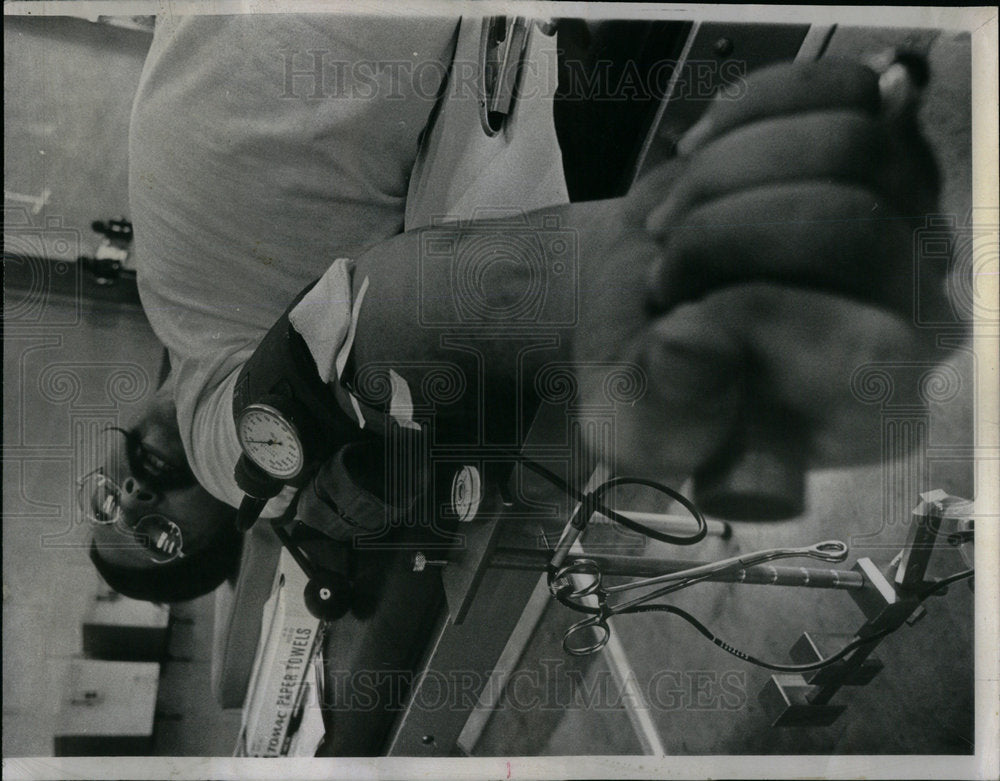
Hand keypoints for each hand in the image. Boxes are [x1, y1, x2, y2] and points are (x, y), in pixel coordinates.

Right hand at [573, 59, 944, 480]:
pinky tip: (699, 154)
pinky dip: (750, 107)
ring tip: (669, 222)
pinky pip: (840, 89)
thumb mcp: (641, 422)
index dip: (759, 316)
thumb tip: (697, 340)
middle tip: (660, 272)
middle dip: (720, 235)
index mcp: (866, 401)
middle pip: (846, 224)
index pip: (867, 343)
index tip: (673, 323)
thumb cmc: (654, 374)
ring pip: (847, 144)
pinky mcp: (874, 144)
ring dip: (721, 174)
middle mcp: (909, 308)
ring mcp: (900, 217)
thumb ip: (671, 403)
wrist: (643, 305)